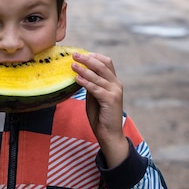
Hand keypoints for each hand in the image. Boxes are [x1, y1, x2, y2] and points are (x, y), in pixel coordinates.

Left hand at [72, 52, 127, 167]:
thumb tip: (81, 74)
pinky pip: (95, 88)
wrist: (109, 134)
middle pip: (102, 65)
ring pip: (98, 76)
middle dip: (87, 59)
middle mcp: (116, 84)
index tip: (81, 53)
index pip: (106, 63)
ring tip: (72, 65)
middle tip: (74, 54)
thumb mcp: (94, 97)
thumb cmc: (101, 116)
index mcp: (114, 82)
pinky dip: (85, 82)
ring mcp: (114, 92)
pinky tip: (76, 79)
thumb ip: (91, 85)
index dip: (94, 56)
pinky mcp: (110, 100)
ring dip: (84, 69)